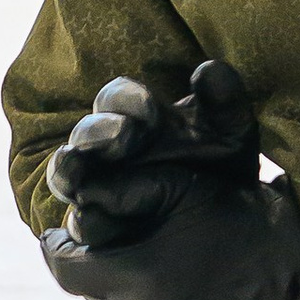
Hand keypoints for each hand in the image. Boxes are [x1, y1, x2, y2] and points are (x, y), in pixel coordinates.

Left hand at [42, 166, 299, 299]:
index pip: (63, 269)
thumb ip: (118, 188)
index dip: (58, 248)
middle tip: (112, 237)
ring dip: (115, 286)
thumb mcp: (177, 184)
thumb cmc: (229, 211)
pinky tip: (165, 284)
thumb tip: (73, 197)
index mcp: (140, 276)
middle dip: (91, 263)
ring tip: (142, 258)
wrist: (287, 263)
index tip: (66, 232)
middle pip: (86, 290)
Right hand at [47, 59, 258, 246]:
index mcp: (137, 119)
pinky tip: (90, 217)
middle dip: (98, 132)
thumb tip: (207, 70)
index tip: (150, 110)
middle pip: (88, 133)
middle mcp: (109, 150)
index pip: (118, 99)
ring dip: (67, 169)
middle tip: (122, 136)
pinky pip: (81, 223)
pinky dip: (84, 219)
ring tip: (74, 170)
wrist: (229, 221)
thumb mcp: (232, 133)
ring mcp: (98, 189)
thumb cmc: (220, 166)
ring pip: (67, 174)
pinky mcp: (97, 229)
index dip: (127, 100)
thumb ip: (225, 101)